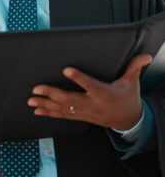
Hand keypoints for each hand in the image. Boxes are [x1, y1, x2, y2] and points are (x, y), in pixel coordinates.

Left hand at [27, 54, 151, 130]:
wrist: (128, 120)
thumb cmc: (128, 97)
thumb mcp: (132, 82)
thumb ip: (135, 67)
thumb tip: (146, 56)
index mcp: (104, 94)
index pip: (90, 85)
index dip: (78, 78)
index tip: (66, 69)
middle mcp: (91, 104)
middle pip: (70, 99)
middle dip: (52, 94)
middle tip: (37, 88)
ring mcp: (84, 112)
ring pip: (62, 109)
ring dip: (45, 104)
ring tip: (31, 100)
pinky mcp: (80, 116)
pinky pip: (62, 115)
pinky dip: (49, 113)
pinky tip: (37, 110)